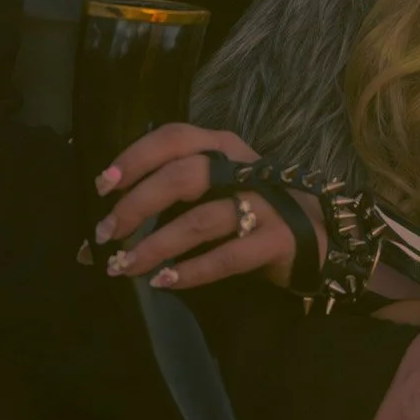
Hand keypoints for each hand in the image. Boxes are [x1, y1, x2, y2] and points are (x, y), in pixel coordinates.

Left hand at [83, 121, 325, 291]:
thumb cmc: (251, 207)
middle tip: (107, 233)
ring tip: (125, 266)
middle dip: (138, 205)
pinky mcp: (278, 239)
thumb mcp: (213, 189)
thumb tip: (99, 231)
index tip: (103, 185)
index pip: (173, 138)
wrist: (320, 235)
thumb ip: (166, 201)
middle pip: (182, 177)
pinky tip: (166, 282)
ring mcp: (264, 202)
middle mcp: (241, 167)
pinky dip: (193, 271)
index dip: (136, 157)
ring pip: (201, 220)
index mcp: (221, 146)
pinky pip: (228, 257)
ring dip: (157, 245)